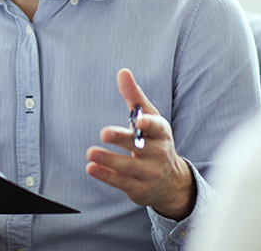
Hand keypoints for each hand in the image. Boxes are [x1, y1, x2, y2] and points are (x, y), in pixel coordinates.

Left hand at [85, 68, 196, 220]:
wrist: (170, 181)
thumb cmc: (154, 140)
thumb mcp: (148, 117)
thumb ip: (134, 96)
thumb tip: (123, 71)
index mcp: (161, 132)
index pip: (156, 127)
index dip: (148, 124)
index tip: (139, 121)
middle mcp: (159, 153)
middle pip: (139, 146)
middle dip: (122, 139)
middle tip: (104, 132)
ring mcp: (150, 173)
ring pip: (128, 166)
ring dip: (109, 160)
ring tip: (90, 153)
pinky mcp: (140, 189)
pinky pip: (122, 182)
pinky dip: (106, 176)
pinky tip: (91, 168)